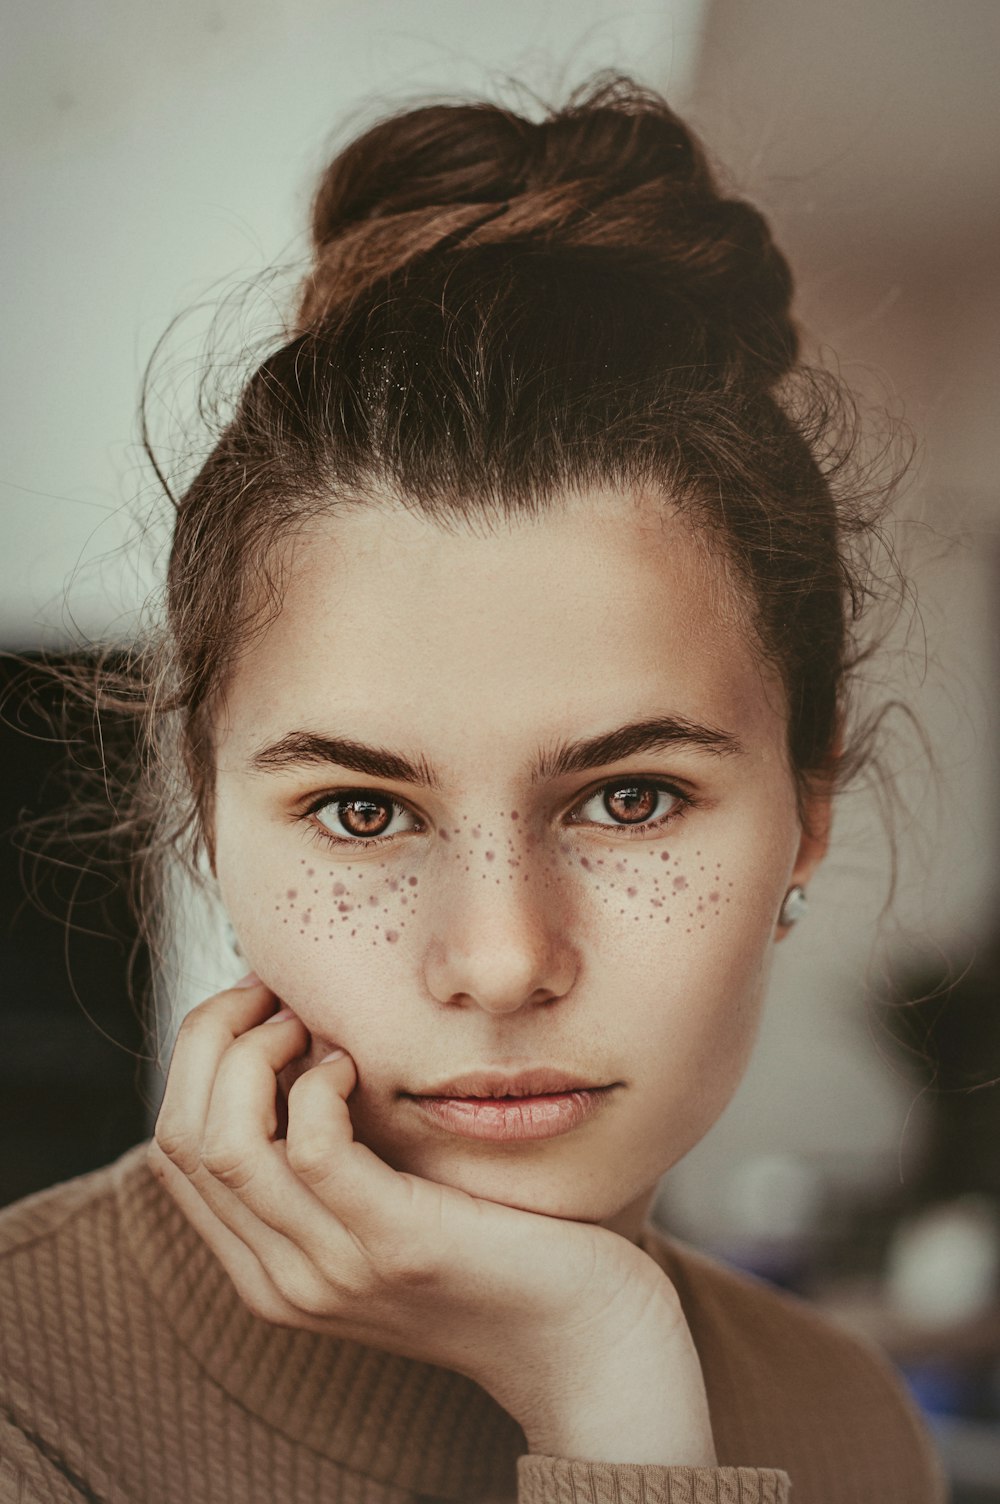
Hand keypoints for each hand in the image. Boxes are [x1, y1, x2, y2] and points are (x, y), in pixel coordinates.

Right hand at [150, 978, 714, 1462]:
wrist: (584, 1340)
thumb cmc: (495, 1244)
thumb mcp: (385, 1207)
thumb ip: (327, 1160)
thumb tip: (292, 1040)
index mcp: (264, 1268)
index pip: (173, 1145)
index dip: (201, 1052)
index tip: (260, 1001)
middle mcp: (281, 1277)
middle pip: (181, 1134)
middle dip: (214, 1036)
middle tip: (277, 993)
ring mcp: (333, 1268)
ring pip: (225, 1140)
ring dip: (258, 1051)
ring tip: (314, 1022)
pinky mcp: (397, 1243)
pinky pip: (313, 1148)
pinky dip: (319, 1085)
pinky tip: (355, 1063)